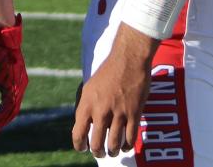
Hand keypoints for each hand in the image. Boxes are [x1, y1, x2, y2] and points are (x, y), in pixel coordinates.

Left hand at [71, 25, 156, 158]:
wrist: (128, 58)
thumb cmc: (108, 71)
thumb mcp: (89, 87)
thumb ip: (85, 106)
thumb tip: (83, 124)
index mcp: (87, 104)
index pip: (78, 134)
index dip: (79, 145)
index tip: (83, 148)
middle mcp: (101, 111)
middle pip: (96, 143)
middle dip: (97, 152)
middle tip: (99, 153)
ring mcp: (118, 113)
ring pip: (114, 144)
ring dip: (113, 151)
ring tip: (113, 152)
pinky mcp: (134, 113)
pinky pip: (130, 138)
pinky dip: (128, 145)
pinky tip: (126, 146)